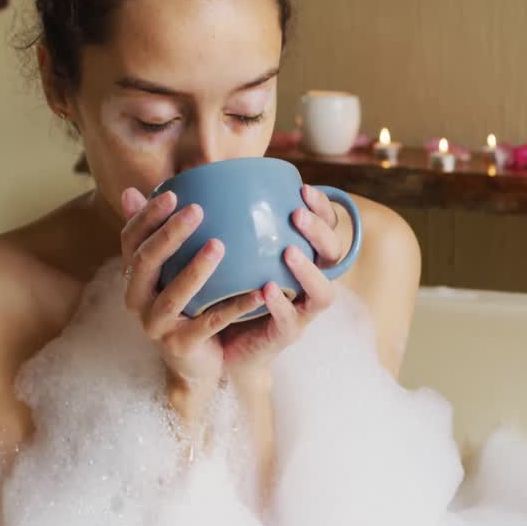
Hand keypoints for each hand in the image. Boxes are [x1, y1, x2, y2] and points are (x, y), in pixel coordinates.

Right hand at [119, 187, 264, 386]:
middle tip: (197, 211)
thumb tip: (130, 190)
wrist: (196, 362)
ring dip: (195, 270)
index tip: (174, 193)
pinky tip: (258, 291)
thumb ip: (162, 233)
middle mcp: (137, 300)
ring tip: (219, 245)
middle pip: (145, 263)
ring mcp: (156, 326)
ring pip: (173, 295)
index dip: (147, 217)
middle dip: (170, 235)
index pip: (131, 241)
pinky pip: (209, 323)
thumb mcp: (174, 269)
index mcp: (134, 277)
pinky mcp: (180, 346)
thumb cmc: (190, 304)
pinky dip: (234, 307)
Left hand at [215, 185, 342, 371]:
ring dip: (308, 270)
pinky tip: (266, 289)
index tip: (303, 189)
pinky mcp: (285, 336)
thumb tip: (193, 179)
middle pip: (333, 255)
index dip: (323, 208)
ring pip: (323, 292)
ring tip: (288, 252)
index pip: (327, 229)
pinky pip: (290, 321)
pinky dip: (281, 304)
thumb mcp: (228, 254)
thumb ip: (225, 224)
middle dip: (320, 232)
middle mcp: (309, 284)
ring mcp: (301, 312)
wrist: (219, 346)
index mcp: (303, 259)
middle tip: (297, 214)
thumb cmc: (224, 292)